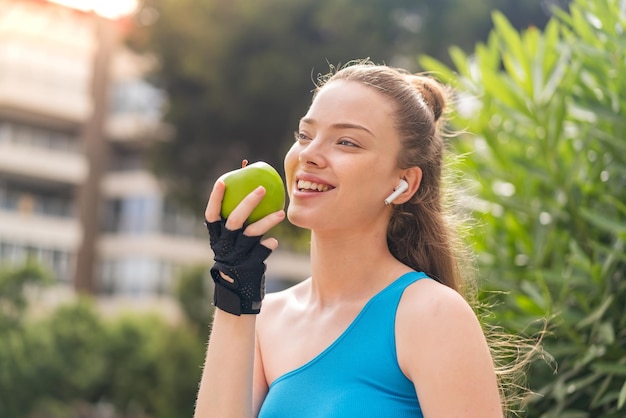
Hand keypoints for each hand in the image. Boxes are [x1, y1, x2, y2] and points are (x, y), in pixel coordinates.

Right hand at [204, 181, 284, 314]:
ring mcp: (237, 256)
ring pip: (252, 234)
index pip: (212, 214)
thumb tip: (253, 195)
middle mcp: (224, 246)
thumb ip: (239, 226)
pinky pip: (263, 250)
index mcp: (216, 239)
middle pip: (234, 220)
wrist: (237, 295)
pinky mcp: (250, 266)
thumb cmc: (237, 262)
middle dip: (248, 202)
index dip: (215, 198)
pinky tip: (273, 242)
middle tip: (262, 188)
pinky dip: (269, 245)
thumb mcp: (232, 245)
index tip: (222, 180)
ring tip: (281, 213)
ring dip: (267, 221)